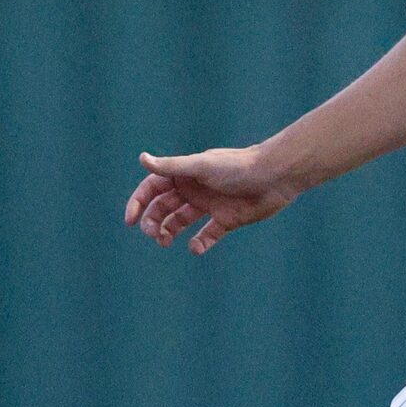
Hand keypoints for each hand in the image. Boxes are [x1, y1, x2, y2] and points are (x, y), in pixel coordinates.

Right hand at [124, 145, 298, 254]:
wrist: (275, 177)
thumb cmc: (238, 167)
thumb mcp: (201, 167)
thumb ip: (172, 167)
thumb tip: (142, 158)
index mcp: (185, 174)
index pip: (152, 188)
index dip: (139, 202)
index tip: (130, 220)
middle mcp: (194, 189)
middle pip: (163, 207)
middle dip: (153, 221)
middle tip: (154, 234)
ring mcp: (209, 205)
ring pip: (180, 222)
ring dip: (169, 232)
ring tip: (166, 242)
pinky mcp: (226, 220)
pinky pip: (207, 236)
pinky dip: (199, 244)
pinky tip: (196, 247)